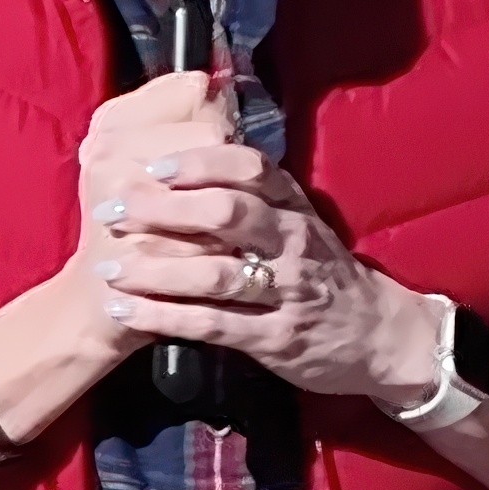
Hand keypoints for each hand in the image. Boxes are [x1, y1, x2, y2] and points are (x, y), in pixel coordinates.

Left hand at [78, 74, 438, 407]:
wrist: (379, 335)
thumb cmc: (321, 271)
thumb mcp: (298, 221)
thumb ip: (252, 193)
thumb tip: (186, 151)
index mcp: (293, 206)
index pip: (249, 169)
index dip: (199, 163)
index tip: (152, 164)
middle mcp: (292, 242)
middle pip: (227, 214)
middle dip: (163, 210)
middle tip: (112, 211)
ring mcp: (286, 291)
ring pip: (214, 274)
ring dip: (155, 270)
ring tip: (109, 268)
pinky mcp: (275, 338)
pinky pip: (212, 324)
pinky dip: (164, 318)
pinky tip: (127, 312)